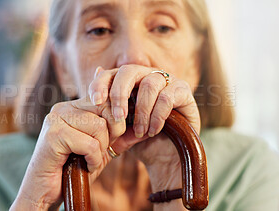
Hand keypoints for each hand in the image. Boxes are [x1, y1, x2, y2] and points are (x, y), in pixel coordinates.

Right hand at [11, 96, 128, 209]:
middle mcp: (63, 108)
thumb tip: (145, 130)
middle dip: (111, 135)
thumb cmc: (73, 170)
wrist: (46, 192)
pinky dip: (92, 160)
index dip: (117, 122)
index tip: (112, 140)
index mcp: (73, 107)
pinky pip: (89, 144)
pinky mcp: (54, 134)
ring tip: (88, 160)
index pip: (107, 100)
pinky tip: (84, 166)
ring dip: (100, 150)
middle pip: (106, 110)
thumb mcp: (102, 151)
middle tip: (99, 152)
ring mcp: (56, 119)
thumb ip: (121, 138)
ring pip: (99, 127)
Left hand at [88, 64, 200, 188]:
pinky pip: (167, 97)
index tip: (95, 102)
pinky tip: (153, 131)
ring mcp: (168, 81)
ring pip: (149, 84)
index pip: (112, 73)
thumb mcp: (118, 126)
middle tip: (117, 117)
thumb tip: (97, 70)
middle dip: (119, 93)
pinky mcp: (184, 92)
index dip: (101, 84)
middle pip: (129, 71)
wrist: (163, 159)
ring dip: (141, 111)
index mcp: (130, 81)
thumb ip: (107, 103)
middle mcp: (148, 75)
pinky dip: (157, 116)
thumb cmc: (138, 140)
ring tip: (139, 132)